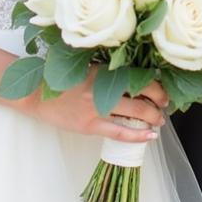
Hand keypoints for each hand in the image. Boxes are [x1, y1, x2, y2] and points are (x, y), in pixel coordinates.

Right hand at [28, 67, 167, 143]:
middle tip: (165, 106)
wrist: (36, 92)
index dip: (156, 87)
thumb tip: (131, 77)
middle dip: (158, 104)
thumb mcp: (86, 66)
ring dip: (151, 119)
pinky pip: (119, 132)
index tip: (163, 91)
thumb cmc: (60, 77)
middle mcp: (104, 88)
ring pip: (134, 115)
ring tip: (158, 121)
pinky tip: (148, 135)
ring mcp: (97, 108)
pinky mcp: (89, 125)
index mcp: (104, 71)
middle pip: (141, 97)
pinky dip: (137, 135)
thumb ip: (107, 71)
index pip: (139, 79)